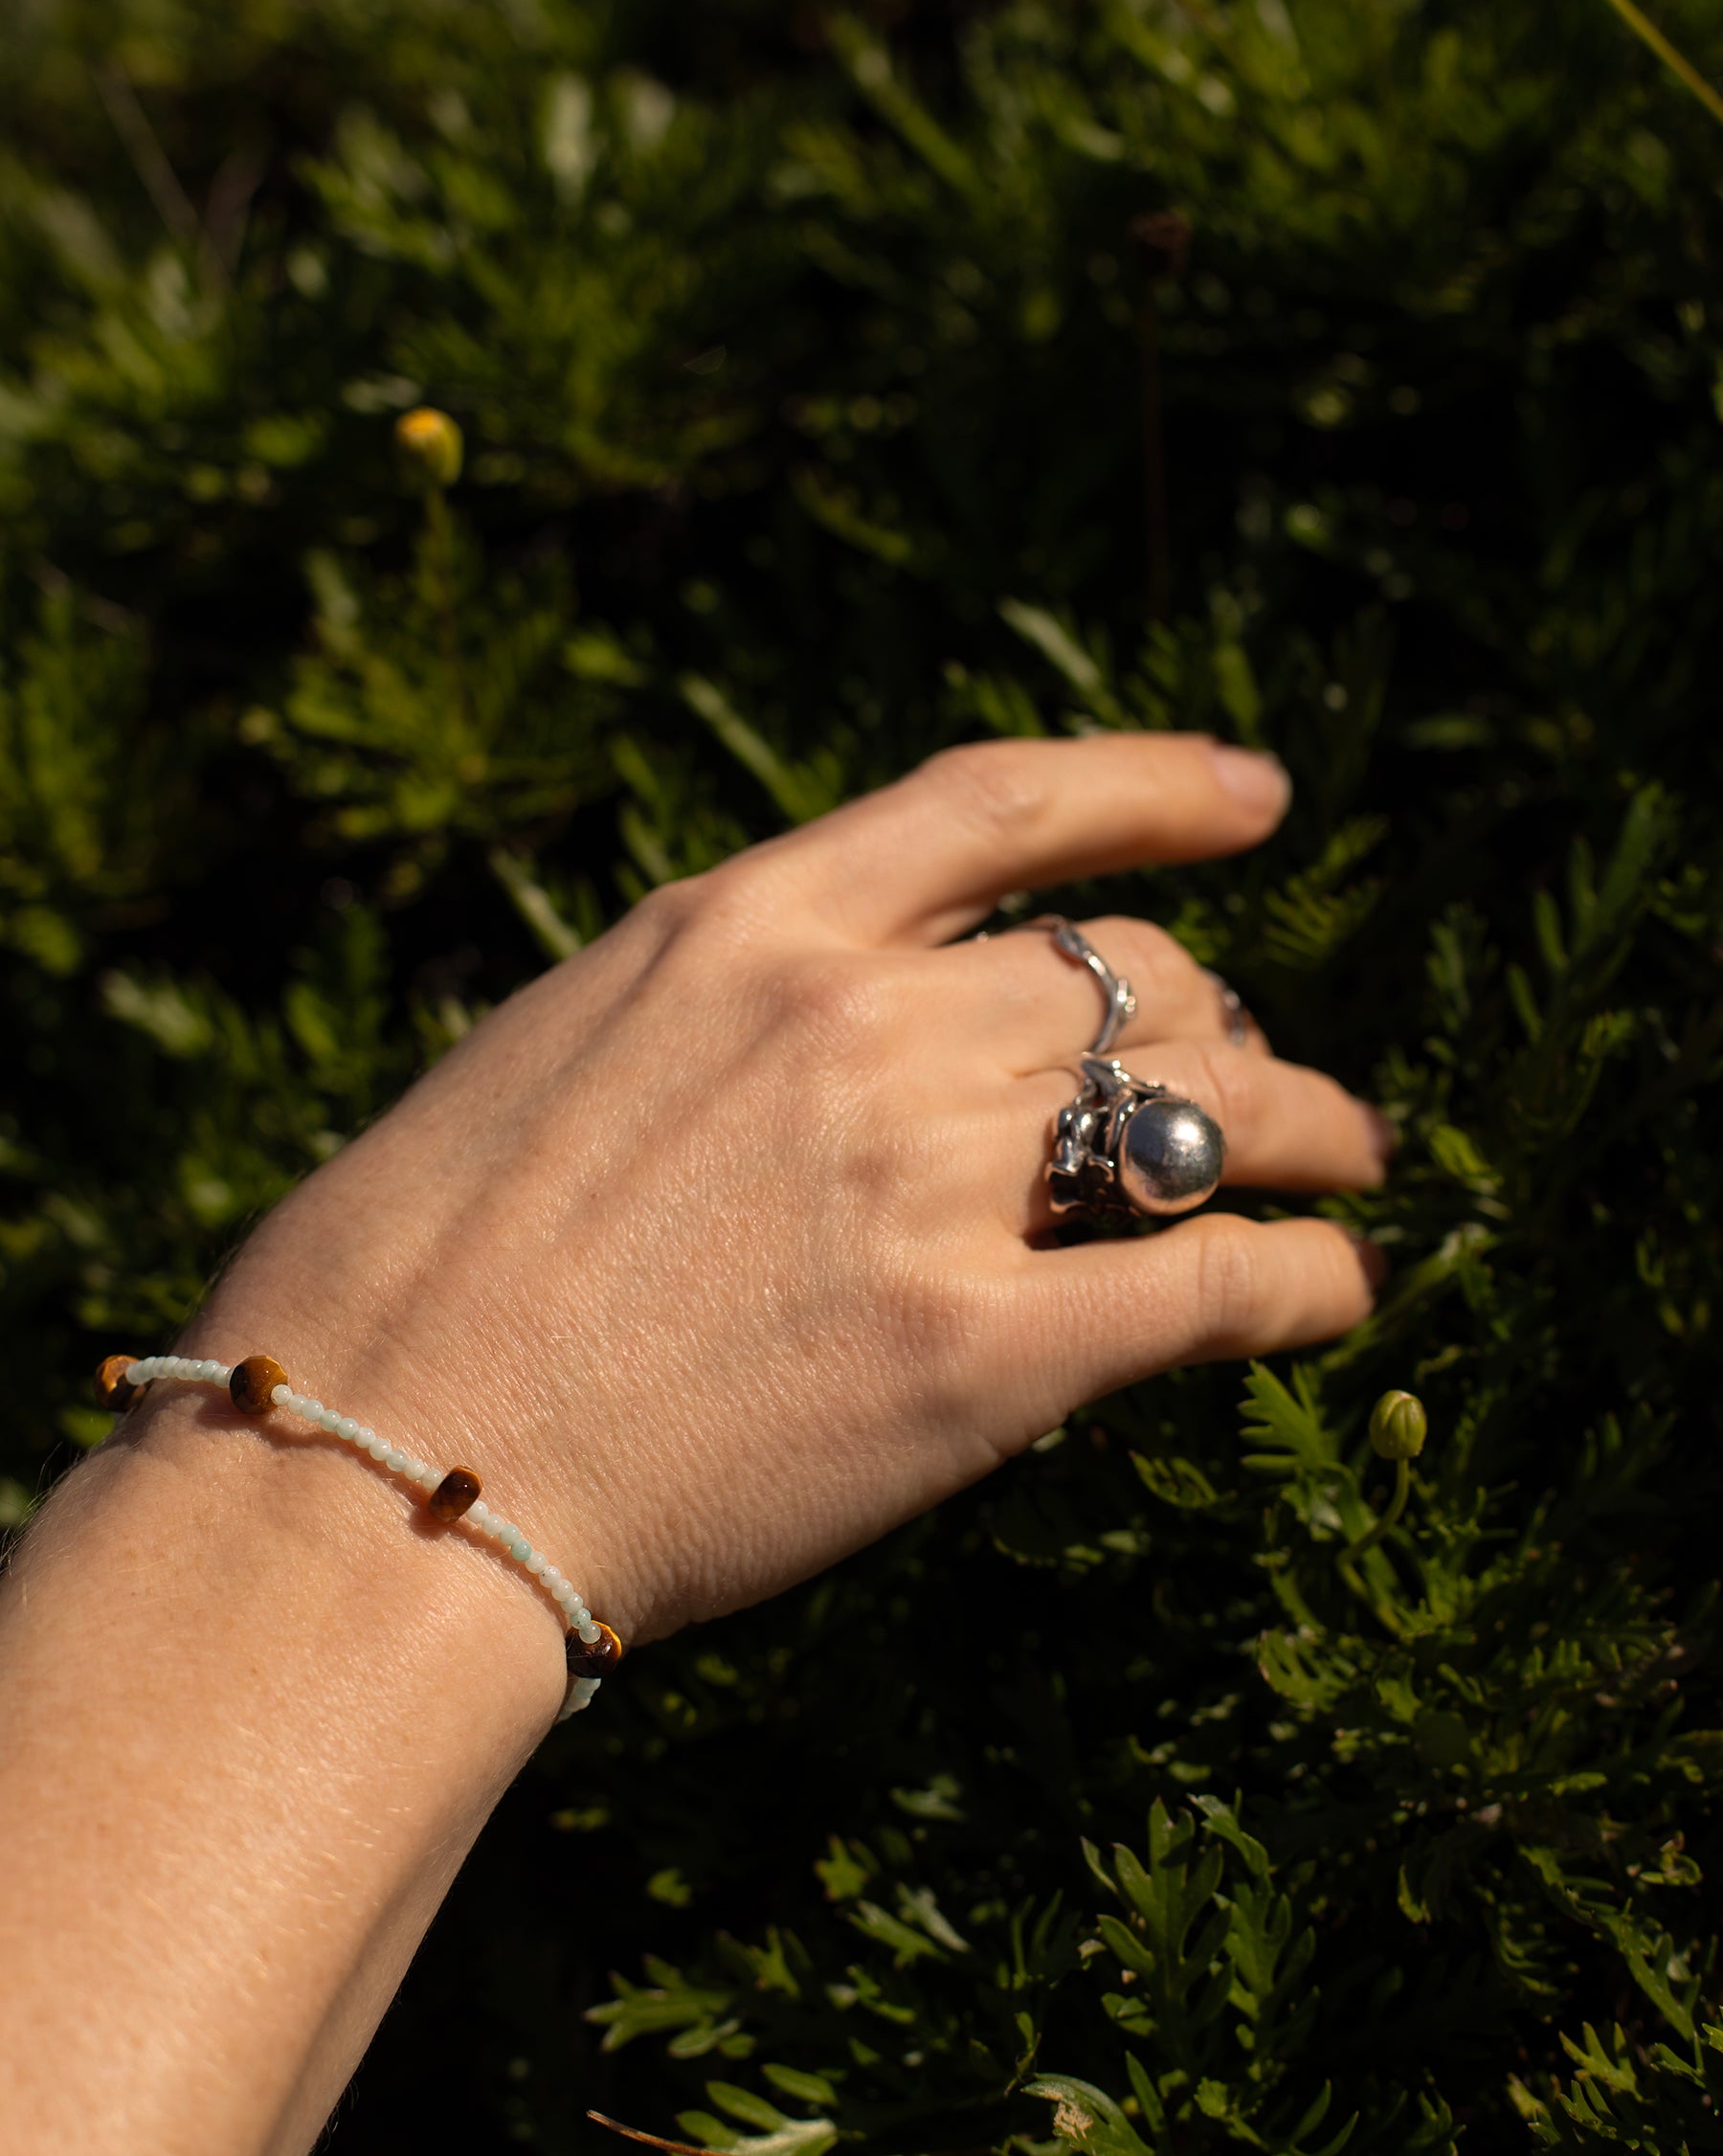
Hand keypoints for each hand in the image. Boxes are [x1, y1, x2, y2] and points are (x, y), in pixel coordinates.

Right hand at [187, 734, 1386, 1648]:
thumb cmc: (411, 1273)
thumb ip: (726, 1021)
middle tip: (1257, 1071)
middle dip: (1219, 1017)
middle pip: (1127, 974)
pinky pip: (1213, 1285)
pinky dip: (1305, 1283)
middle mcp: (857, 1020)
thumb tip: (845, 1042)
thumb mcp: (560, 1054)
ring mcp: (924, 1181)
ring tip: (1347, 1157)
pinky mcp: (975, 1355)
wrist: (376, 1464)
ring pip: (1201, 1106)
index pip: (1001, 802)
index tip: (1255, 800)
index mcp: (744, 922)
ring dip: (1305, 1125)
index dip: (1154, 786)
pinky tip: (1339, 1291)